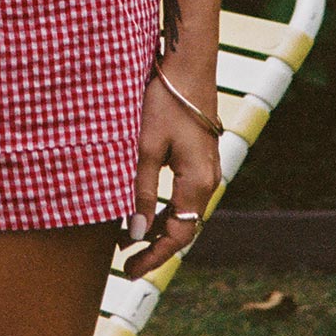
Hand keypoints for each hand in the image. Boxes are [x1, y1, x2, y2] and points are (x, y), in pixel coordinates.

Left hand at [121, 71, 221, 280]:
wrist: (187, 64)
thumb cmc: (165, 102)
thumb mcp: (146, 147)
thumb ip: (140, 191)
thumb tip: (135, 234)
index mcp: (198, 183)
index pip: (178, 235)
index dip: (153, 256)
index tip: (129, 270)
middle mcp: (209, 180)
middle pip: (184, 227)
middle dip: (155, 246)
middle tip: (125, 262)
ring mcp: (207, 168)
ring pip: (184, 212)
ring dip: (158, 227)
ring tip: (129, 240)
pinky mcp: (200, 157)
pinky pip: (184, 195)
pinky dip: (164, 208)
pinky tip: (144, 209)